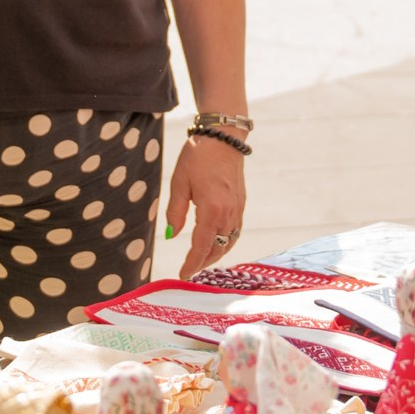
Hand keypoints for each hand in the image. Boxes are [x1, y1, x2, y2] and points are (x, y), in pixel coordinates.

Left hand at [165, 130, 244, 277]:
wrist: (223, 138)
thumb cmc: (198, 157)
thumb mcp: (179, 183)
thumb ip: (175, 212)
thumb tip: (172, 235)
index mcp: (212, 209)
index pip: (201, 246)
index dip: (191, 264)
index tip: (182, 275)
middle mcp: (229, 213)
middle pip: (217, 248)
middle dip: (203, 262)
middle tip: (189, 270)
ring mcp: (238, 209)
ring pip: (229, 242)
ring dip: (215, 254)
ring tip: (201, 260)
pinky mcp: (241, 203)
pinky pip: (235, 231)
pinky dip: (225, 242)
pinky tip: (215, 242)